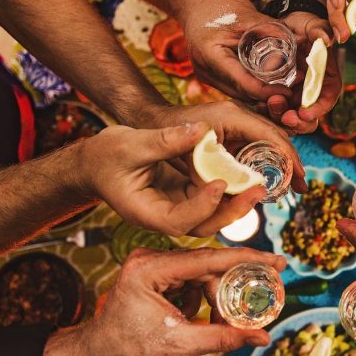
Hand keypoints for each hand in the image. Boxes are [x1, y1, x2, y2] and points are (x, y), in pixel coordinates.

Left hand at [42, 247, 285, 355]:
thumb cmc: (126, 351)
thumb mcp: (179, 345)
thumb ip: (223, 337)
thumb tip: (261, 337)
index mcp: (149, 269)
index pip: (208, 259)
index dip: (247, 260)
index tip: (276, 261)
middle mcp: (149, 258)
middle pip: (208, 267)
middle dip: (231, 290)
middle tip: (254, 308)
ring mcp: (151, 264)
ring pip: (202, 274)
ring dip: (216, 298)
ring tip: (221, 323)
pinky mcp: (155, 273)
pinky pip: (191, 280)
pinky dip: (202, 299)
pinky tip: (199, 318)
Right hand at [79, 123, 265, 236]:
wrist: (94, 163)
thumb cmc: (103, 157)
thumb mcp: (129, 144)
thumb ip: (164, 140)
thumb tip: (201, 130)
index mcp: (145, 212)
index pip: (178, 219)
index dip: (202, 206)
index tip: (220, 184)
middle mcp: (164, 217)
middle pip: (203, 224)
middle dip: (232, 210)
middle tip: (258, 190)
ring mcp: (176, 208)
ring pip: (212, 214)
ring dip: (237, 202)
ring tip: (260, 184)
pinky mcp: (185, 196)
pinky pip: (211, 198)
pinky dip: (230, 189)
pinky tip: (249, 176)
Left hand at [154, 100, 307, 192]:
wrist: (150, 121)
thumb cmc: (163, 134)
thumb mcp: (186, 153)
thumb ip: (211, 168)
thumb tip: (236, 188)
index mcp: (231, 116)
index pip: (270, 135)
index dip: (288, 157)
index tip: (299, 178)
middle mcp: (238, 115)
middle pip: (275, 136)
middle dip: (290, 162)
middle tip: (302, 186)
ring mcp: (236, 120)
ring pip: (269, 140)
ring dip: (282, 162)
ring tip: (293, 184)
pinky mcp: (232, 129)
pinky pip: (256, 143)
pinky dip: (267, 160)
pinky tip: (271, 178)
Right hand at [179, 0, 291, 103]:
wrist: (193, 5)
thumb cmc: (218, 6)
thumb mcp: (246, 15)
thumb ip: (271, 29)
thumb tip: (301, 40)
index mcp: (212, 55)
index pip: (244, 83)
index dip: (268, 91)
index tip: (288, 91)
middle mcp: (206, 71)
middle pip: (242, 93)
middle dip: (268, 94)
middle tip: (293, 89)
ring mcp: (206, 76)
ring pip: (239, 94)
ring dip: (260, 93)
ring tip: (285, 86)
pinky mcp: (210, 77)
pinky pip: (233, 88)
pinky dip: (250, 87)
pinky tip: (267, 82)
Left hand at [266, 11, 342, 133]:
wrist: (284, 23)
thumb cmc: (303, 24)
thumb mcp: (313, 24)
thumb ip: (320, 30)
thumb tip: (327, 39)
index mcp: (327, 77)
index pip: (327, 98)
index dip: (318, 109)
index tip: (304, 113)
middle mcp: (312, 89)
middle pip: (310, 115)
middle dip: (299, 121)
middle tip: (285, 118)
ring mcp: (296, 93)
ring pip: (291, 115)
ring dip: (280, 116)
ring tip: (266, 107)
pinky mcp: (281, 93)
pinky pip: (276, 108)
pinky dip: (268, 111)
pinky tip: (258, 105)